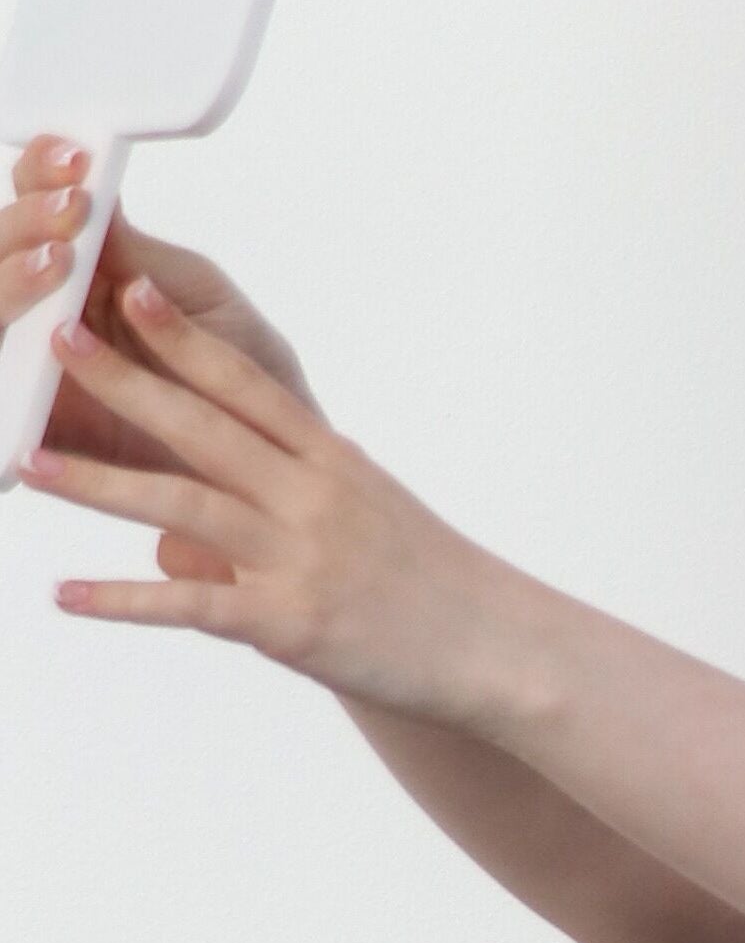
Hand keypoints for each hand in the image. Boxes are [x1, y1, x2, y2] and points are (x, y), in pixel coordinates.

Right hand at [0, 133, 315, 473]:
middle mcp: (43, 312)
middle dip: (23, 221)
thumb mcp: (203, 301)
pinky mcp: (26, 425)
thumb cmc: (249, 377)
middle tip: (71, 207)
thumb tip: (92, 189)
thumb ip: (144, 254)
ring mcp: (27, 367)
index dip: (41, 175)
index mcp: (81, 271)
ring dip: (10, 277)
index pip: (35, 209)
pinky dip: (5, 357)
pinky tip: (45, 339)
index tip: (77, 158)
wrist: (279, 465)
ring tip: (59, 259)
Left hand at [25, 276, 547, 734]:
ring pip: (184, 507)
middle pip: (204, 430)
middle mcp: (315, 499)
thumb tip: (191, 534)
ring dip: (99, 486)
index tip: (136, 291)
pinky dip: (122, 600)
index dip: (188, 340)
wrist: (500, 650)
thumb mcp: (370, 524)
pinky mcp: (290, 623)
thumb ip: (286, 508)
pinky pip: (191, 607)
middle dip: (125, 382)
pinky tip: (63, 594)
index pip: (249, 390)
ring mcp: (301, 558)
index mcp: (334, 466)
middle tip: (59, 340)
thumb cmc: (437, 588)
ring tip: (30, 463)